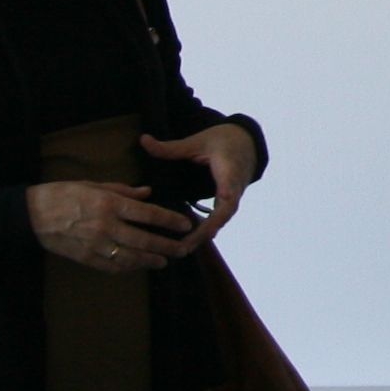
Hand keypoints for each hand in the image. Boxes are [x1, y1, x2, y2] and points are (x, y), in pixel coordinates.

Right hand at [27, 178, 198, 273]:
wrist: (32, 214)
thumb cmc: (63, 194)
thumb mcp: (93, 184)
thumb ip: (123, 190)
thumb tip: (147, 192)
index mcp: (109, 203)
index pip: (148, 214)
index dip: (169, 220)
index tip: (184, 224)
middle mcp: (106, 225)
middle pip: (144, 239)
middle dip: (166, 246)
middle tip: (182, 249)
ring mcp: (96, 244)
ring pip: (131, 257)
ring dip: (150, 260)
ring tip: (164, 261)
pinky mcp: (86, 258)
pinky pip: (112, 266)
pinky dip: (127, 268)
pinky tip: (137, 267)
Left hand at [139, 121, 260, 245]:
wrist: (246, 144)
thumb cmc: (222, 140)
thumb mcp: (197, 141)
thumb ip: (171, 147)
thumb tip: (144, 140)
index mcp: (229, 169)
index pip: (229, 187)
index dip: (223, 201)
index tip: (213, 215)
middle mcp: (235, 187)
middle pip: (224, 213)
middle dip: (206, 230)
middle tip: (185, 246)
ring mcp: (234, 197)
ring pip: (221, 220)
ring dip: (203, 235)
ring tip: (182, 250)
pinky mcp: (228, 203)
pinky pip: (218, 219)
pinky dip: (205, 231)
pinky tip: (188, 243)